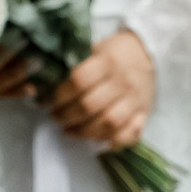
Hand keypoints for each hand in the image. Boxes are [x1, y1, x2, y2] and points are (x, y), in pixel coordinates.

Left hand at [50, 29, 156, 152]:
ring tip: (70, 131)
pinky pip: (130, 135)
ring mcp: (134, 100)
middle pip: (90, 106)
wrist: (146, 53)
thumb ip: (73, 64)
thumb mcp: (93, 49)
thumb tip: (44, 83)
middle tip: (56, 118)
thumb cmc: (112, 53)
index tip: (47, 102)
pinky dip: (113, 142)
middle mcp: (122, 82)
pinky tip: (97, 141)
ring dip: (84, 132)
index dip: (59, 95)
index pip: (78, 81)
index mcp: (106, 62)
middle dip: (66, 116)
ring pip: (108, 123)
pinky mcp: (143, 114)